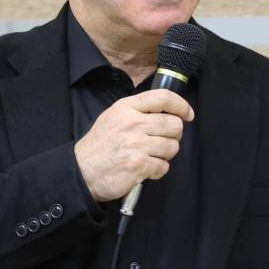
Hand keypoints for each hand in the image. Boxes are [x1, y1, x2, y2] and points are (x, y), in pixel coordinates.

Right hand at [74, 89, 194, 202]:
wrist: (81, 171)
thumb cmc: (99, 146)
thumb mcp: (113, 117)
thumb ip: (137, 111)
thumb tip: (167, 111)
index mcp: (126, 108)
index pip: (163, 97)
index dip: (181, 105)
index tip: (187, 114)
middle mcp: (132, 123)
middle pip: (174, 124)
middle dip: (173, 136)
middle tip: (161, 141)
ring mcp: (135, 144)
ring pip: (172, 147)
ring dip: (165, 155)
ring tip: (150, 156)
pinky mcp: (138, 165)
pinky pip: (163, 166)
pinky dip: (157, 170)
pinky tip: (144, 169)